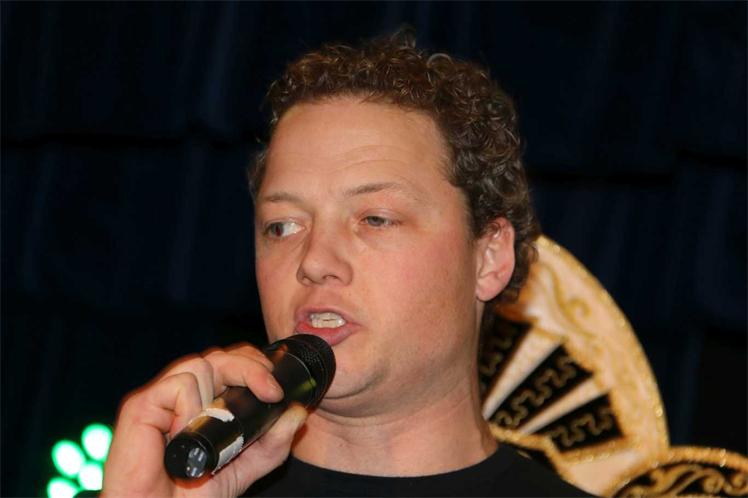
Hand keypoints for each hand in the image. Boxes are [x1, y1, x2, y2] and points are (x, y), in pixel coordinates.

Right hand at [102, 343, 306, 497]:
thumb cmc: (192, 494)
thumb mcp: (246, 467)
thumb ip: (272, 443)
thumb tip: (297, 412)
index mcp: (205, 401)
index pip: (232, 362)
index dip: (255, 366)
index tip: (276, 391)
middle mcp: (183, 394)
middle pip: (220, 356)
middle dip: (251, 368)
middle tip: (270, 392)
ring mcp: (161, 397)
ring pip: (200, 364)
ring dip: (217, 396)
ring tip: (212, 431)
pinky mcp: (141, 405)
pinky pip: (179, 384)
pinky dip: (190, 407)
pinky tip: (187, 433)